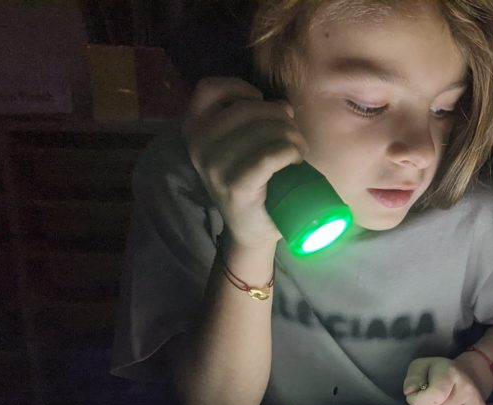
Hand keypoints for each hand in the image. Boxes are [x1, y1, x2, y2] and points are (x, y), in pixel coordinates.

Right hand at [183, 77, 307, 250]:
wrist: (252, 229)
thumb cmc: (251, 182)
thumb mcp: (241, 143)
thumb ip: (251, 118)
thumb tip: (283, 105)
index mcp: (193, 130)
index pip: (209, 88)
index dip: (240, 88)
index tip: (262, 102)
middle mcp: (198, 145)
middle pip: (247, 109)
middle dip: (280, 117)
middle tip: (294, 135)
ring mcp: (214, 166)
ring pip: (264, 131)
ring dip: (292, 136)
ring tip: (299, 149)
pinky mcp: (236, 185)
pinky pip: (270, 155)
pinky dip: (290, 152)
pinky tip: (296, 160)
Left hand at [403, 357, 488, 404]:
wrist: (470, 376)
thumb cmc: (441, 373)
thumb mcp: (422, 366)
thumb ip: (413, 378)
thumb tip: (410, 393)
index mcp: (452, 373)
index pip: (433, 397)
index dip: (417, 401)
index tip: (414, 396)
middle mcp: (468, 390)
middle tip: (425, 402)